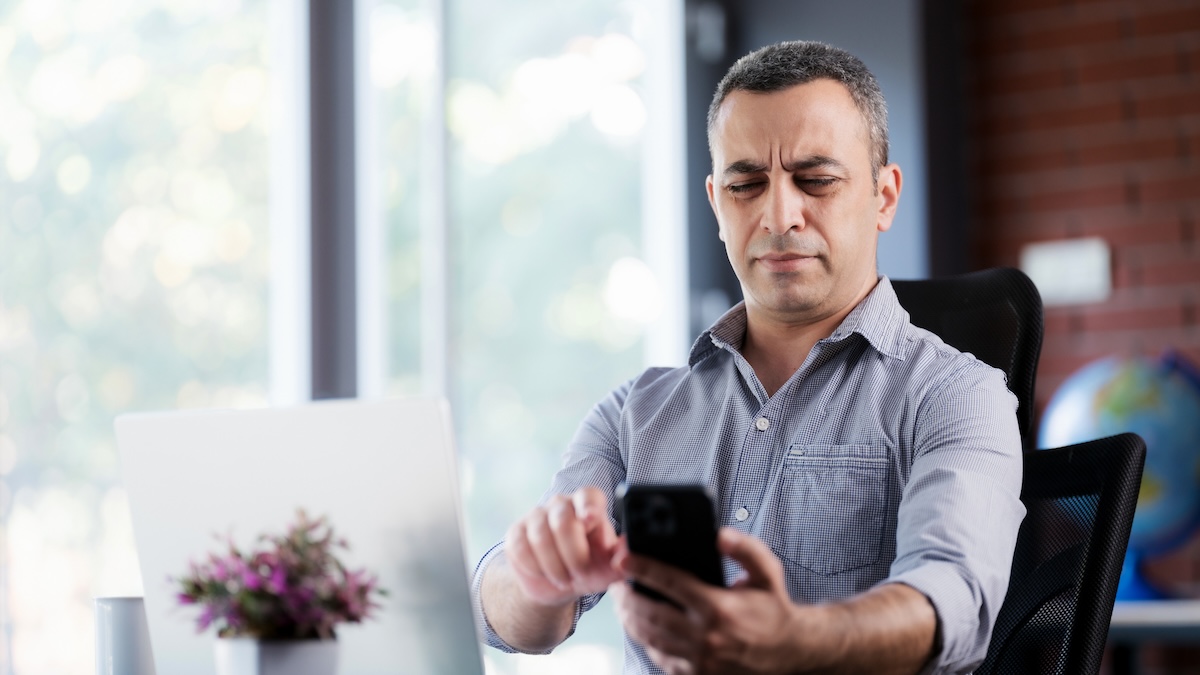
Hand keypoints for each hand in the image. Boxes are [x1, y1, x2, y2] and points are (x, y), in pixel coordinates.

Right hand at [504, 486, 623, 606]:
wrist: (558, 584)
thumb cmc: (590, 568)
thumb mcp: (610, 567)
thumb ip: (623, 558)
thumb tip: (629, 551)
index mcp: (588, 505)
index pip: (589, 495)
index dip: (589, 506)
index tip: (591, 521)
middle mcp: (562, 504)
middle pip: (563, 520)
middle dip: (573, 554)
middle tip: (580, 573)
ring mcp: (536, 516)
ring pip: (541, 536)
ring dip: (555, 566)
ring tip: (564, 579)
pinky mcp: (516, 532)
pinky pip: (520, 547)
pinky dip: (534, 567)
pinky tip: (544, 573)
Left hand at [612, 527, 807, 674]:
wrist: (791, 652)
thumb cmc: (774, 609)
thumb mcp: (767, 572)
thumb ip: (745, 549)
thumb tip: (719, 534)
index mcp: (719, 607)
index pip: (670, 583)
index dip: (642, 568)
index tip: (623, 558)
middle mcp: (707, 636)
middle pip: (651, 614)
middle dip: (627, 597)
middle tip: (616, 584)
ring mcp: (701, 660)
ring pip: (652, 638)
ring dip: (631, 620)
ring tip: (622, 604)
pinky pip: (663, 658)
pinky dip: (648, 642)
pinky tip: (643, 628)